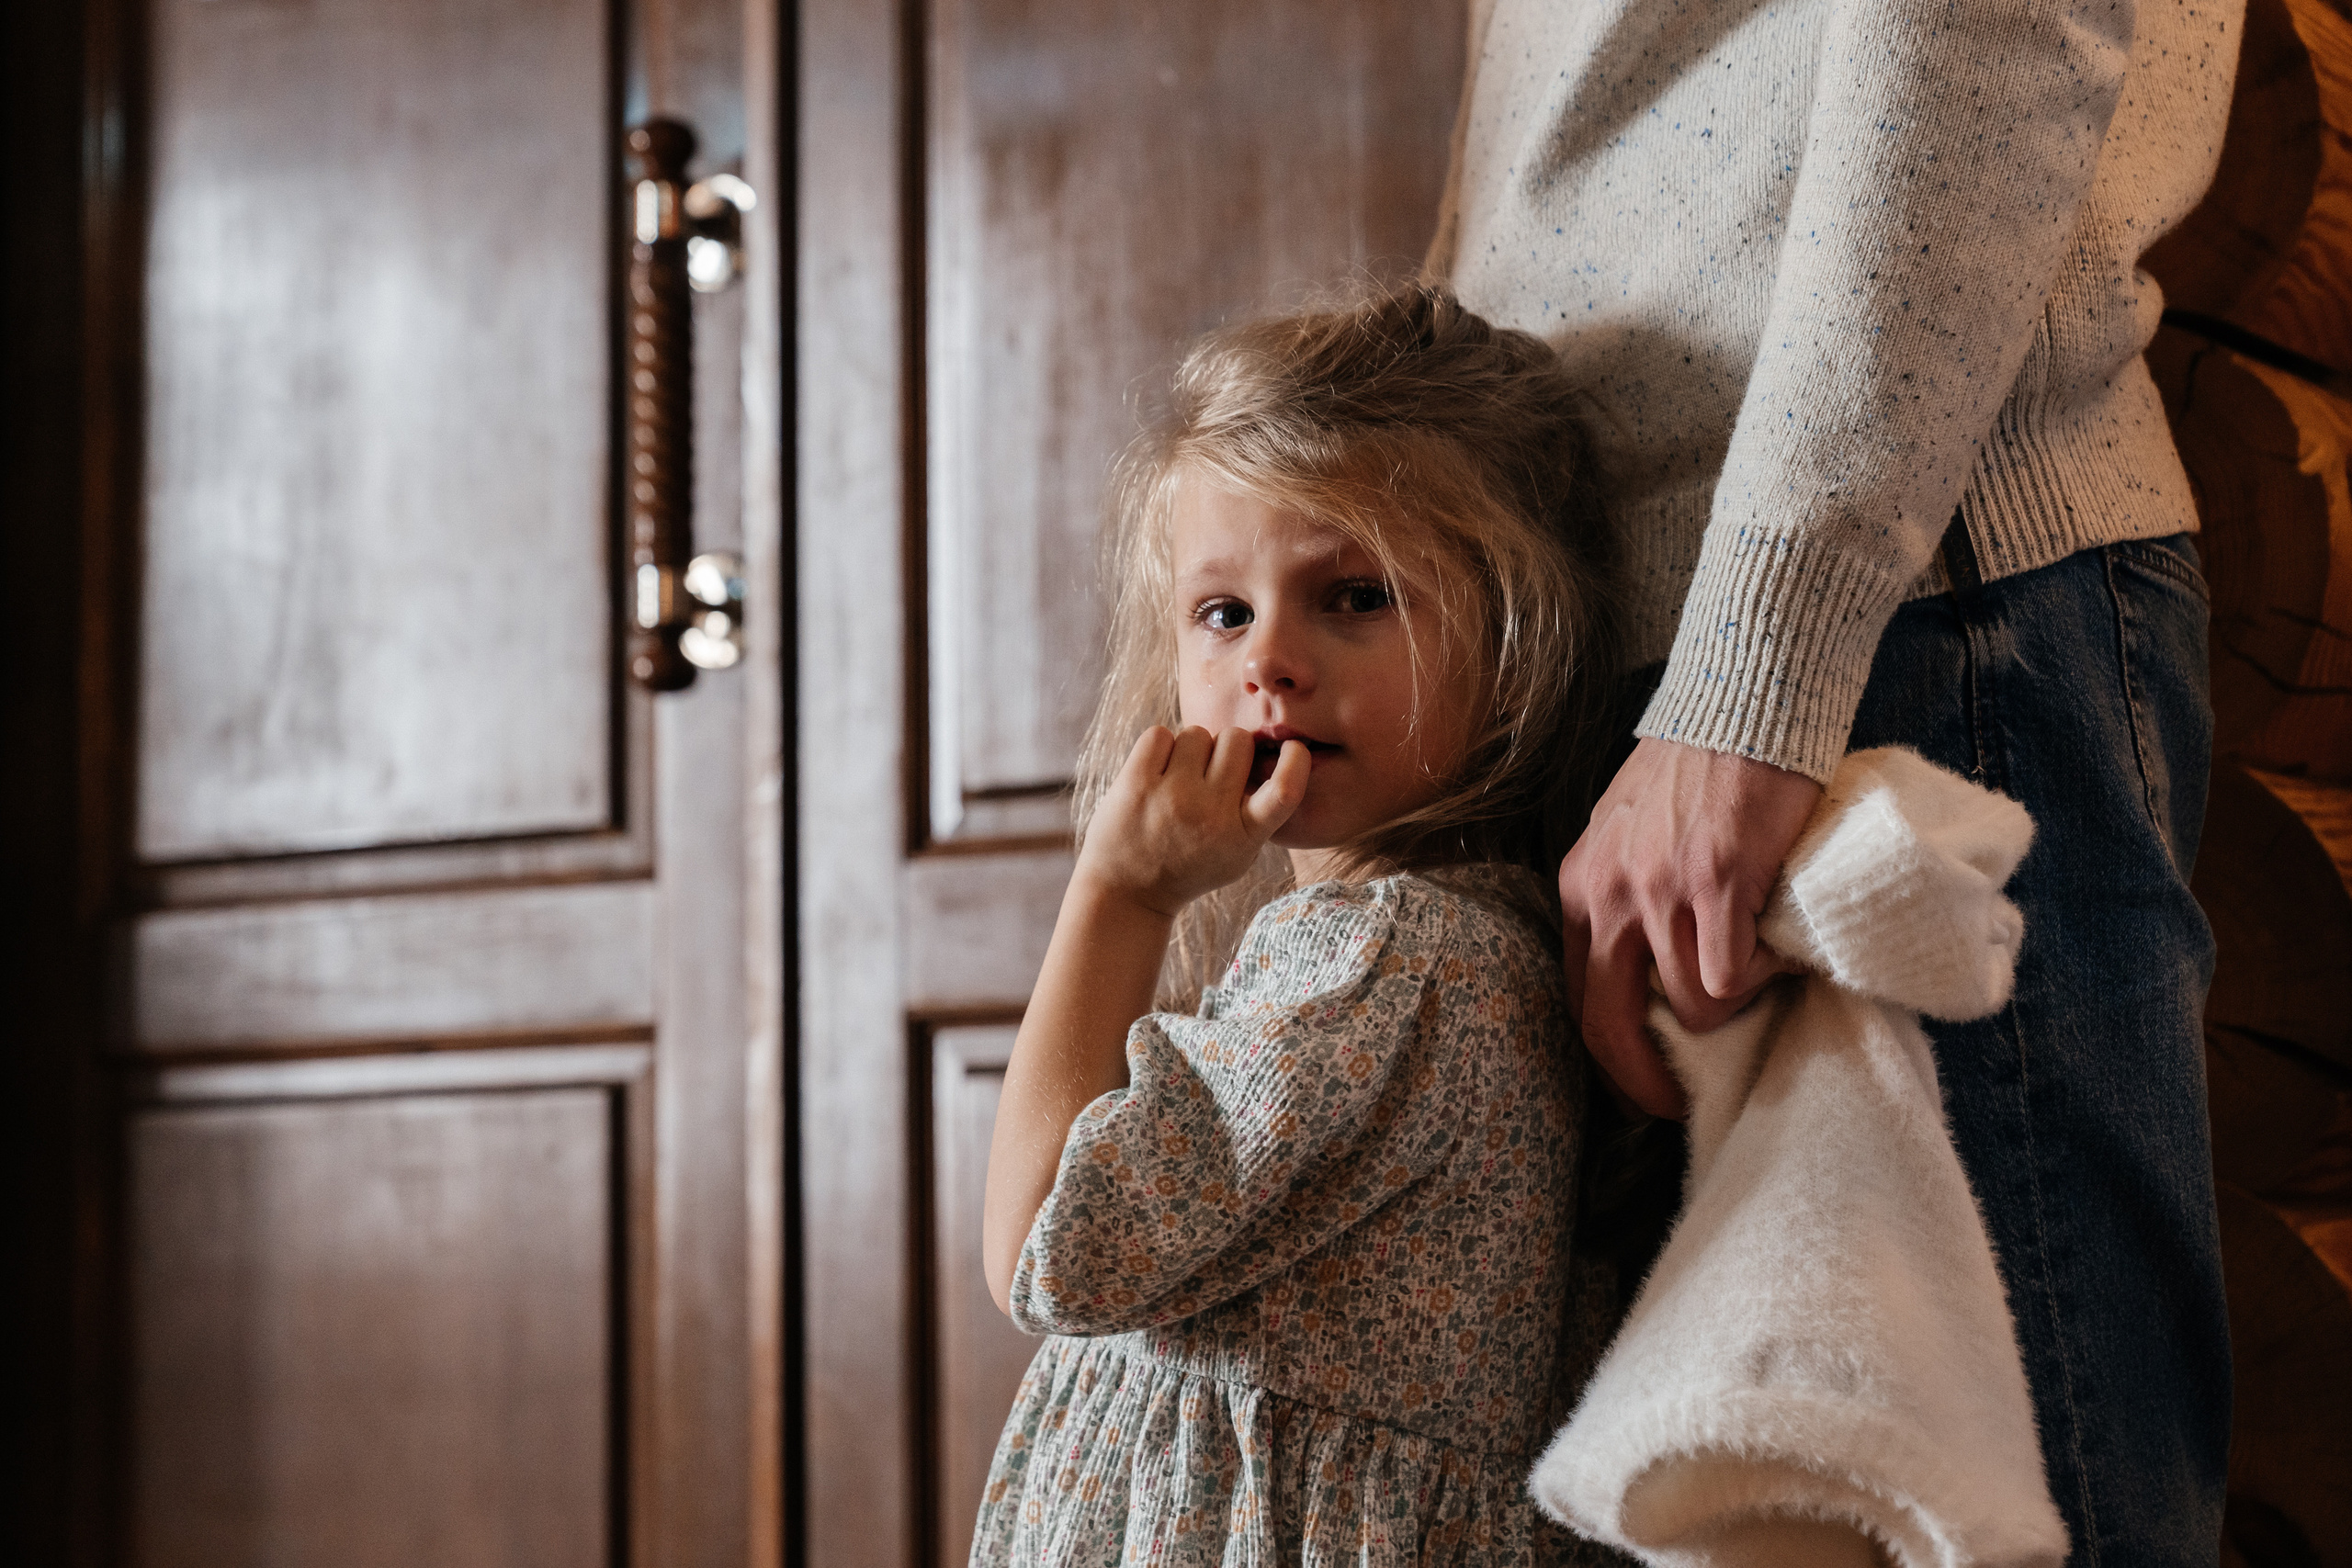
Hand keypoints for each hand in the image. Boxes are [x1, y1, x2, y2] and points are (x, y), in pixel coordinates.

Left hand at [1076, 726, 1311, 916]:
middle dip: (1227, 747)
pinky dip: (1158, 748)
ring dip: (1189, 750)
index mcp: (1244, 837)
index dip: (1295, 761)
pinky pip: (1160, 734)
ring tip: (1176, 782)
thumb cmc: (1189, 865)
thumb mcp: (1237, 854)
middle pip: (1238, 739)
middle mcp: (1212, 816)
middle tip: (1209, 772)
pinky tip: (1153, 775)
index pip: (1285, 790)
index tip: (1293, 748)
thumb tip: (1274, 752)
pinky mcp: (1137, 784)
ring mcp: (1174, 797)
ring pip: (1198, 733)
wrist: (1126, 893)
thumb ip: (1259, 812)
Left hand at [1560, 737, 1821, 1116]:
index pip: (1578, 1000)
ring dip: (1730, 1006)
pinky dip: (1759, 977)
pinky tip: (1772, 946)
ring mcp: (1661, 892)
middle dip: (1642, 1081)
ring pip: (1691, 1006)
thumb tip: (1647, 972)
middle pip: (1610, 1025)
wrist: (1740, 710)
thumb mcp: (1627, 836)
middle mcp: (1609, 896)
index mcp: (1582, 890)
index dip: (1606, 1060)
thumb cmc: (1694, 773)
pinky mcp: (1718, 885)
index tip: (1634, 1089)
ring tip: (1755, 970)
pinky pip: (1731, 976)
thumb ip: (1625, 897)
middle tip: (1674, 1104)